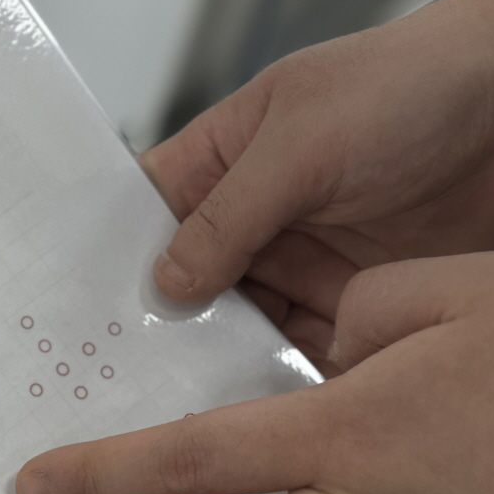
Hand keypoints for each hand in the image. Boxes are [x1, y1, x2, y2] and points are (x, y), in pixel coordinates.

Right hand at [142, 0, 493, 374]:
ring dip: (217, 358)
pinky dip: (279, 375)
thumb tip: (166, 282)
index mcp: (219, 160)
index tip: (82, 318)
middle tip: (125, 377)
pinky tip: (256, 408)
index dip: (108, 263)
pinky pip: (298, 345)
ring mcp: (298, 259)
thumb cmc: (411, 84)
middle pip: (182, 286)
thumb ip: (230, 216)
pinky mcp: (347, 297)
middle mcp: (250, 216)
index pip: (140, 218)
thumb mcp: (302, 143)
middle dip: (159, 328)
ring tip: (182, 401)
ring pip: (236, 325)